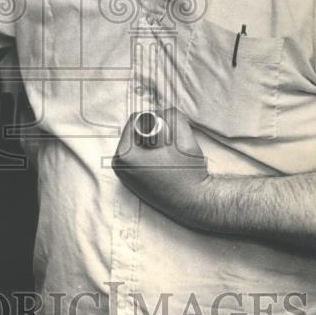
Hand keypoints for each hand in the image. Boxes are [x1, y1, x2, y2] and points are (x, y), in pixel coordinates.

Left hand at [111, 108, 209, 224]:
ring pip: (138, 144)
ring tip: (168, 160)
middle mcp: (119, 165)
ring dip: (153, 145)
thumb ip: (170, 115)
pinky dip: (152, 156)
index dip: (156, 122)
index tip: (168, 139)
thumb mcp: (183, 136)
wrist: (196, 203)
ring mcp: (123, 175)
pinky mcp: (132, 181)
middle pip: (135, 132)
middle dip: (153, 134)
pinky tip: (165, 167)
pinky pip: (140, 157)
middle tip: (169, 152)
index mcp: (125, 155)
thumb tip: (161, 111)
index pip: (135, 120)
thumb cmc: (189, 172)